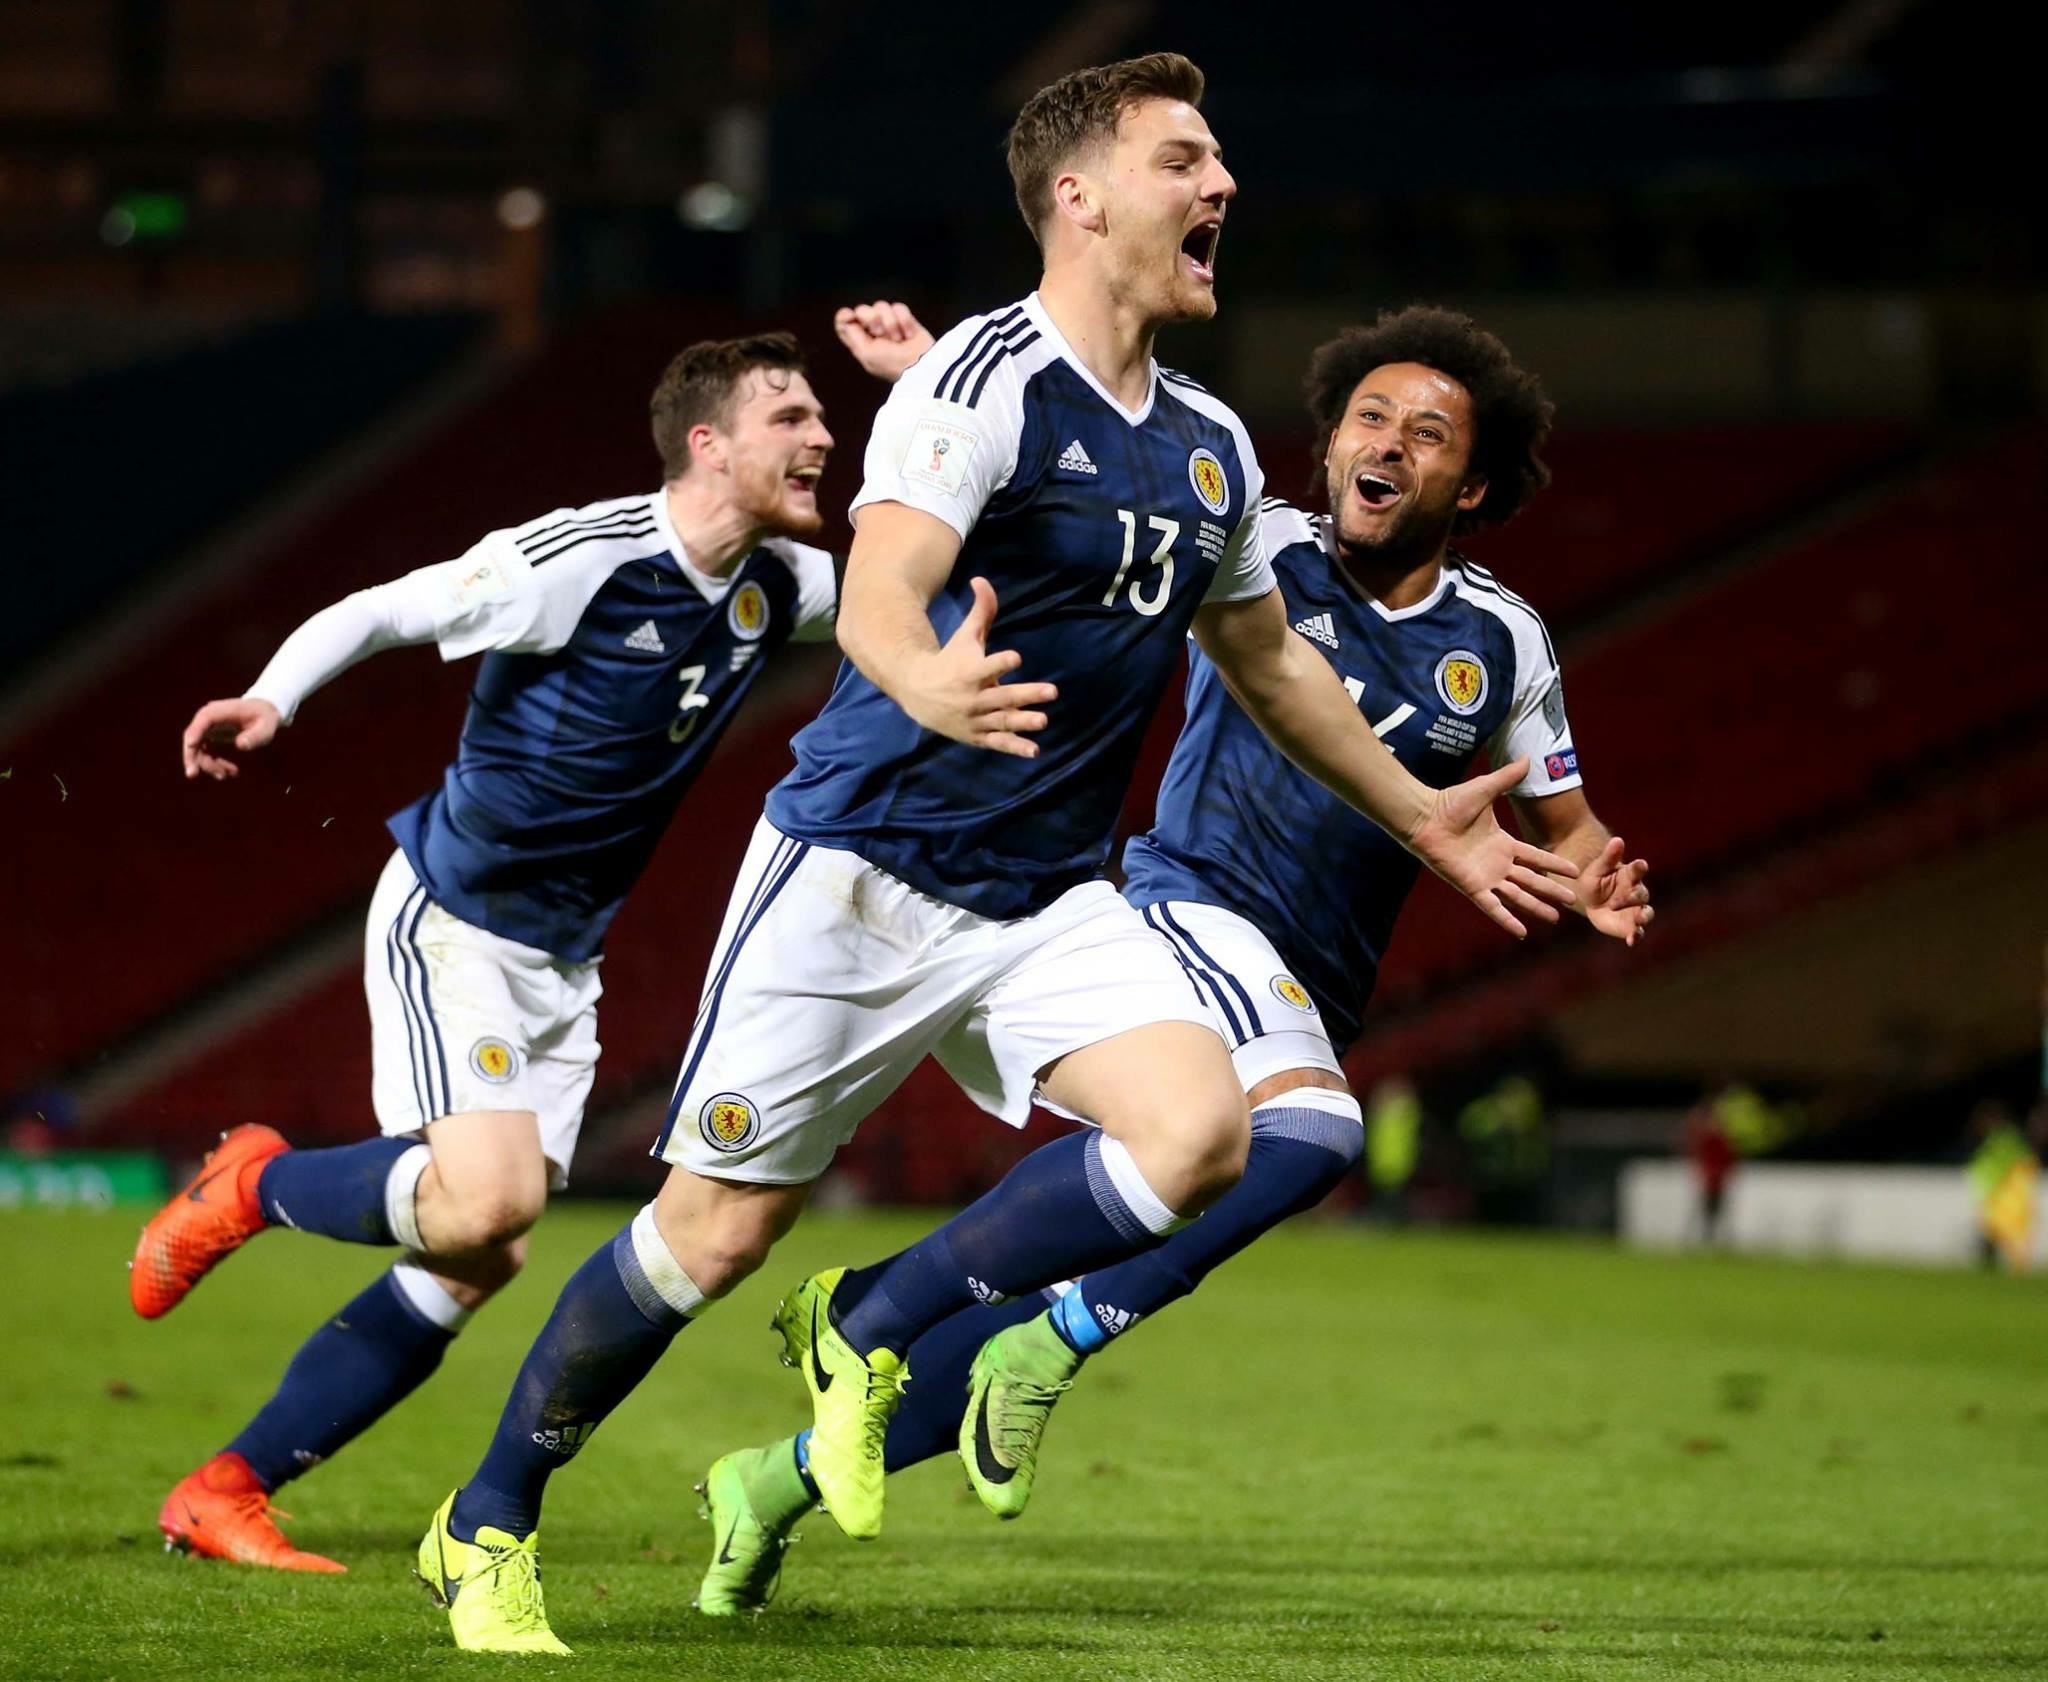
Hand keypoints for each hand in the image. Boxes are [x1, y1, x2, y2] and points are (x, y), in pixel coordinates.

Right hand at [182, 696, 280, 780]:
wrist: (264, 714)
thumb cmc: (265, 719)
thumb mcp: (267, 726)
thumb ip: (255, 736)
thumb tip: (241, 745)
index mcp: (222, 710)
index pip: (204, 718)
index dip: (195, 731)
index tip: (190, 745)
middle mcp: (209, 718)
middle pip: (193, 735)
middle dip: (191, 755)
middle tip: (192, 774)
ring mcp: (207, 728)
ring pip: (198, 748)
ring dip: (208, 764)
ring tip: (229, 774)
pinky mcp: (210, 737)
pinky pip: (205, 753)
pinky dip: (213, 764)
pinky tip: (230, 772)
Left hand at [835, 300, 934, 383]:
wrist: (921, 364)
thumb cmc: (892, 363)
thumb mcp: (866, 352)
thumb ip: (852, 333)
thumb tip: (848, 315)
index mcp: (859, 342)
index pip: (844, 323)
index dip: (844, 316)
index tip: (850, 315)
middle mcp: (872, 331)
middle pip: (862, 309)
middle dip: (871, 319)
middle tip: (881, 334)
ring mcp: (888, 324)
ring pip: (881, 306)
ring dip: (890, 324)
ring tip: (899, 339)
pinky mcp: (904, 319)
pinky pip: (898, 307)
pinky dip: (904, 321)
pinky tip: (909, 334)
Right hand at [899, 577, 1055, 757]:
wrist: (917, 692)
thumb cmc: (949, 659)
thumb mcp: (965, 636)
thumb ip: (980, 611)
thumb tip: (981, 579)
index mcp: (969, 672)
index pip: (986, 667)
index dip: (1000, 662)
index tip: (1016, 657)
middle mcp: (972, 697)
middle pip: (1001, 696)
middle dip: (1026, 695)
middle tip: (1052, 692)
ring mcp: (974, 719)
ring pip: (1001, 722)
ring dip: (1022, 722)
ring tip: (1043, 720)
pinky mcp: (976, 735)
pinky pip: (996, 743)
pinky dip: (1014, 748)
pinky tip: (1033, 750)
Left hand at [1408, 759, 1579, 937]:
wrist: (1425, 816)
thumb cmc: (1450, 803)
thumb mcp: (1486, 789)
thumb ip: (1507, 779)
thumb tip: (1527, 759)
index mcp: (1503, 844)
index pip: (1536, 857)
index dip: (1555, 864)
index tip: (1576, 872)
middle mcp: (1497, 863)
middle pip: (1532, 880)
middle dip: (1552, 890)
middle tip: (1575, 900)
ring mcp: (1486, 877)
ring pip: (1518, 896)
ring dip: (1536, 908)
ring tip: (1556, 919)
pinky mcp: (1472, 887)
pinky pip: (1492, 907)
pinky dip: (1506, 919)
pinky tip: (1521, 933)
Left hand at [1576, 835, 1652, 945]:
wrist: (1589, 900)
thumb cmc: (1595, 880)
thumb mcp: (1597, 869)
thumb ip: (1609, 857)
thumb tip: (1618, 840)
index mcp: (1630, 875)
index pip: (1638, 869)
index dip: (1640, 867)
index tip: (1640, 864)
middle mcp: (1636, 892)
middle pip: (1642, 894)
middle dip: (1634, 897)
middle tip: (1622, 899)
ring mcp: (1635, 909)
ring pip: (1646, 913)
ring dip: (1643, 917)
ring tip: (1639, 921)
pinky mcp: (1630, 925)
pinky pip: (1637, 931)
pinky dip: (1636, 936)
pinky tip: (1631, 941)